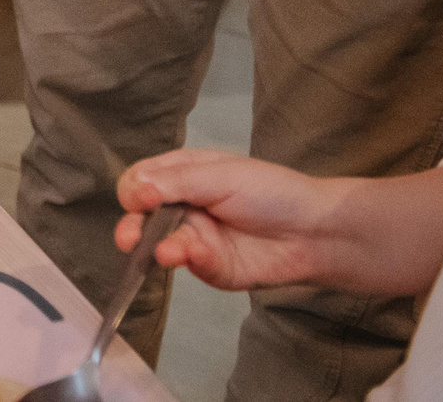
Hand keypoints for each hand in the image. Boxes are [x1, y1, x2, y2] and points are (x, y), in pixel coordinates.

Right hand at [115, 151, 345, 292]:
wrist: (314, 232)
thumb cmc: (269, 191)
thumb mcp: (221, 176)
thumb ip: (175, 182)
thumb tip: (132, 189)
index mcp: (182, 175)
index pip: (141, 180)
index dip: (135, 190)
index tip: (140, 199)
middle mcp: (182, 207)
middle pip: (141, 216)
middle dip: (131, 227)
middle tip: (128, 239)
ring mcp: (194, 239)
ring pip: (161, 244)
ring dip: (159, 248)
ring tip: (166, 253)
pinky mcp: (210, 267)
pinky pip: (191, 264)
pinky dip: (190, 260)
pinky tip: (195, 255)